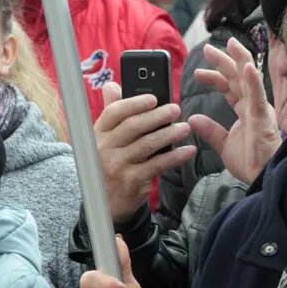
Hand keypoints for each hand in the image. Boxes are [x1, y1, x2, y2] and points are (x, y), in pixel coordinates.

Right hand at [94, 82, 196, 223]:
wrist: (106, 202)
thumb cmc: (110, 162)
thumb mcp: (105, 138)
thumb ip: (112, 111)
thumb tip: (112, 85)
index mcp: (98, 133)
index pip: (114, 112)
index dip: (135, 103)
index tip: (154, 98)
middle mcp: (105, 148)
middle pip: (133, 126)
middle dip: (158, 116)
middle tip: (176, 109)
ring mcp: (118, 165)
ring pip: (148, 145)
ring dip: (170, 134)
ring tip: (185, 128)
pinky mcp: (132, 181)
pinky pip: (158, 165)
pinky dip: (175, 156)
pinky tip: (188, 150)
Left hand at [189, 37, 281, 184]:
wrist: (262, 178)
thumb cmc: (251, 163)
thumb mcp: (224, 144)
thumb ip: (211, 130)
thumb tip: (194, 118)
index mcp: (246, 110)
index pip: (230, 87)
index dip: (214, 77)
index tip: (198, 72)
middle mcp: (254, 105)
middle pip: (238, 77)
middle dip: (224, 61)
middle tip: (208, 48)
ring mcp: (260, 109)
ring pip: (250, 78)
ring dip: (240, 59)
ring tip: (230, 44)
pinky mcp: (263, 117)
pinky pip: (257, 95)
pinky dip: (252, 80)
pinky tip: (246, 66)